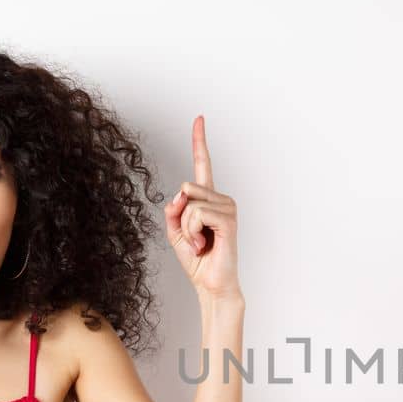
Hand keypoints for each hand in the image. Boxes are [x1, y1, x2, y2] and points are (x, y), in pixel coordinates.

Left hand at [164, 115, 240, 300]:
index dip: (199, 141)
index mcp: (208, 199)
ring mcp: (227, 207)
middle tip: (193, 237)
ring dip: (187, 227)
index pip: (203, 164)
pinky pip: (197, 213)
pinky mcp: (229, 219)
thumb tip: (181, 194)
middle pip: (186, 188)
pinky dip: (193, 231)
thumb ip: (173, 209)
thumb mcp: (175, 230)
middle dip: (181, 215)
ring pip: (190, 202)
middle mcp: (221, 199)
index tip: (199, 118)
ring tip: (200, 243)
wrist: (210, 284)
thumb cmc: (197, 260)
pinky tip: (203, 245)